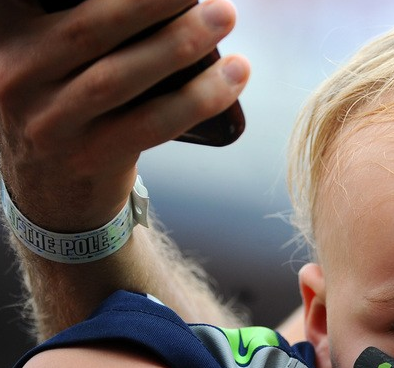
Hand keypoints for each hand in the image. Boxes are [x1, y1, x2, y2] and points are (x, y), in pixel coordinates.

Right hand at [0, 0, 248, 229]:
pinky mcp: (90, 157)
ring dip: (179, 44)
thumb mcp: (52, 52)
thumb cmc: (68, 98)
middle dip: (150, 2)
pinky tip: (236, 74)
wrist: (51, 186)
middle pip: (88, 30)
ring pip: (119, 77)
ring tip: (224, 16)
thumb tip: (177, 0)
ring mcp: (50, 122)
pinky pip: (152, 123)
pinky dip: (199, 97)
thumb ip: (89, 23)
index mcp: (7, 33)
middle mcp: (17, 74)